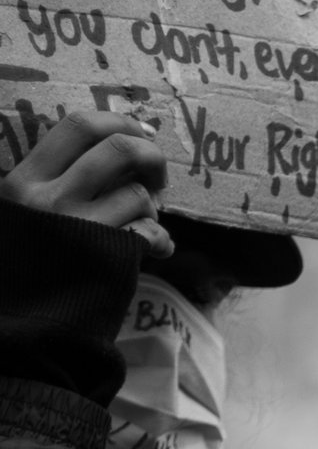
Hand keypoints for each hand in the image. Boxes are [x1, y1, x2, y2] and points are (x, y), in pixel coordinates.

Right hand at [0, 112, 171, 255]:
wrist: (30, 328)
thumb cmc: (33, 268)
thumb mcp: (25, 214)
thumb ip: (56, 182)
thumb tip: (117, 147)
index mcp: (25, 179)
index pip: (77, 125)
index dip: (117, 121)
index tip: (139, 131)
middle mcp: (49, 197)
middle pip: (117, 147)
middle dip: (150, 154)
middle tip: (159, 174)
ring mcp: (79, 227)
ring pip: (137, 192)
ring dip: (152, 206)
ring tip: (146, 222)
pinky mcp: (107, 257)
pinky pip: (149, 230)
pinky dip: (161, 239)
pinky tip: (157, 249)